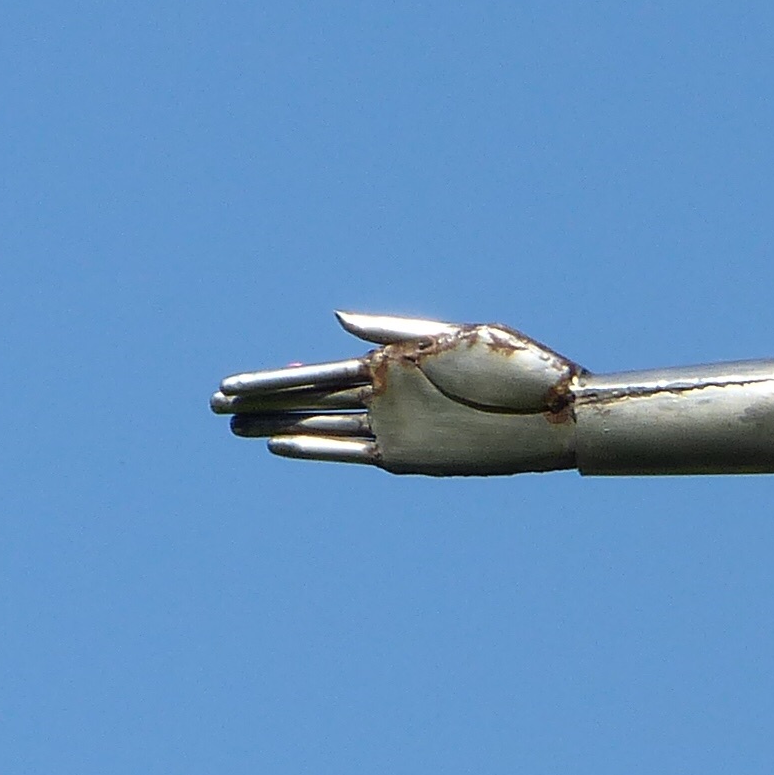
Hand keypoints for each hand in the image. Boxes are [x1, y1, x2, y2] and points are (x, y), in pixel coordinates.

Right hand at [212, 311, 581, 473]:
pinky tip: (279, 446)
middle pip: (311, 398)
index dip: (275, 377)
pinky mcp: (411, 454)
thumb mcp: (459, 339)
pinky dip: (317, 449)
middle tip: (212, 403)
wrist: (561, 411)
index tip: (234, 381)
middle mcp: (389, 396)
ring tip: (233, 427)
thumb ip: (394, 331)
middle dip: (263, 400)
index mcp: (396, 362)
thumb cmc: (523, 370)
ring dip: (279, 425)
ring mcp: (397, 426)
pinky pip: (353, 451)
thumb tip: (333, 319)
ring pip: (323, 426)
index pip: (319, 371)